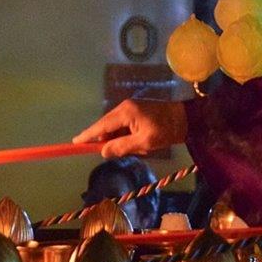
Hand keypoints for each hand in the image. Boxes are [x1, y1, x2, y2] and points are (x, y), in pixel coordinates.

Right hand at [72, 99, 187, 157]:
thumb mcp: (144, 142)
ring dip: (119, 140)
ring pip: (115, 128)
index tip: (75, 142)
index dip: (88, 135)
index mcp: (125, 112)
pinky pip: (124, 126)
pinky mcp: (136, 112)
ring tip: (136, 148)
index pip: (101, 126)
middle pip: (106, 126)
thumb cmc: (166, 130)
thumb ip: (122, 147)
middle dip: (107, 141)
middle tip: (111, 153)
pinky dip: (126, 136)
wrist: (186, 119)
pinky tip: (137, 145)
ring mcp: (130, 108)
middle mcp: (124, 107)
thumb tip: (103, 151)